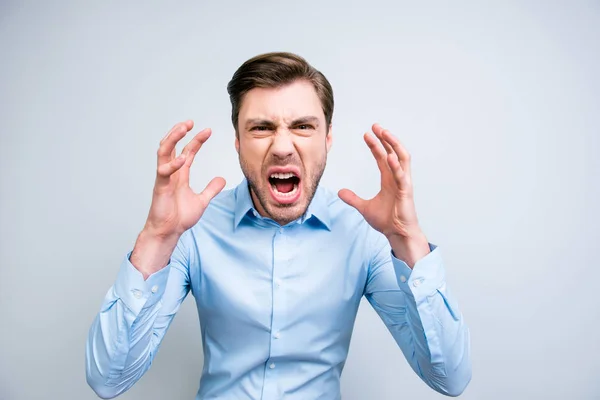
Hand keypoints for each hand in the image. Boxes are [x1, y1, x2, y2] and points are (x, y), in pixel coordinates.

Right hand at [144, 120, 225, 239]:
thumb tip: (222, 179)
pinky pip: (163, 171)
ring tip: (183, 128)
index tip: (208, 130)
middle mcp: (171, 173)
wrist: (169, 232)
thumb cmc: (179, 217)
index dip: (196, 140)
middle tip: (190, 122)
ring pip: (163, 152)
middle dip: (179, 132)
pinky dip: (172, 164)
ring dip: (172, 138)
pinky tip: (183, 159)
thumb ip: (211, 189)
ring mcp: (164, 178)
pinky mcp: (160, 187)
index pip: (187, 151)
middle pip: (172, 146)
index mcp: (180, 174)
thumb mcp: (202, 201)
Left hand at [338, 124, 428, 266]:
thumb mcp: (364, 207)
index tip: (366, 134)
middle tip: (375, 126)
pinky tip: (388, 156)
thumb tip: (340, 192)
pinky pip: (402, 176)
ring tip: (385, 133)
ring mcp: (403, 183)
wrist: (398, 235)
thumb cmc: (387, 221)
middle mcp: (397, 178)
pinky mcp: (406, 192)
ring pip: (402, 158)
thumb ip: (353, 198)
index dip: (375, 145)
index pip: (382, 157)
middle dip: (385, 138)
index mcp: (389, 179)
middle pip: (393, 152)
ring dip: (394, 144)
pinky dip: (396, 165)